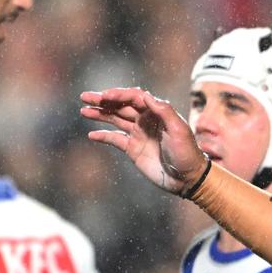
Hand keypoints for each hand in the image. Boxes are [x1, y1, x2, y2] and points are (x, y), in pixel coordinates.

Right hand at [80, 88, 205, 194]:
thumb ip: (164, 111)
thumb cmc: (187, 152)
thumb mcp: (179, 130)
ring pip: (115, 119)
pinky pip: (115, 139)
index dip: (119, 94)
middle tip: (85, 97)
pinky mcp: (133, 149)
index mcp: (157, 112)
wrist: (187, 178)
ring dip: (100, 114)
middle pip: (121, 106)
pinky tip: (91, 135)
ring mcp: (139, 134)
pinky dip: (103, 136)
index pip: (134, 97)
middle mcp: (146, 120)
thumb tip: (146, 96)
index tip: (104, 96)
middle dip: (103, 100)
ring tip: (84, 110)